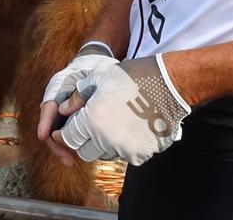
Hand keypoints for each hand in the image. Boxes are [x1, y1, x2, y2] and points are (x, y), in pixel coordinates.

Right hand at [36, 42, 117, 161]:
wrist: (98, 64)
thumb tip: (64, 111)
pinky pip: (68, 132)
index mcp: (57, 88)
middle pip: (50, 124)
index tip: (43, 136)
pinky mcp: (71, 119)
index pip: (48, 106)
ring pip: (57, 132)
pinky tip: (78, 153)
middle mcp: (57, 101)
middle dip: (55, 143)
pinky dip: (71, 143)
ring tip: (70, 160)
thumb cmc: (93, 67)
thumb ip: (78, 90)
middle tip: (66, 158)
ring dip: (62, 147)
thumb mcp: (88, 75)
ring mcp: (62, 111)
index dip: (44, 122)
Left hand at [52, 55, 189, 165]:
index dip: (63, 134)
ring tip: (111, 124)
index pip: (68, 138)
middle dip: (82, 141)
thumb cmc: (133, 77)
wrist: (169, 86)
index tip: (65, 130)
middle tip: (89, 127)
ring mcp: (124, 149)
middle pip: (84, 151)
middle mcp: (106, 139)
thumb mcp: (100, 78)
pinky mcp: (140, 154)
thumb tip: (63, 109)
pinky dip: (122, 146)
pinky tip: (128, 129)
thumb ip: (78, 96)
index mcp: (92, 120)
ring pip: (104, 154)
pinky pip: (124, 155)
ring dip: (102, 144)